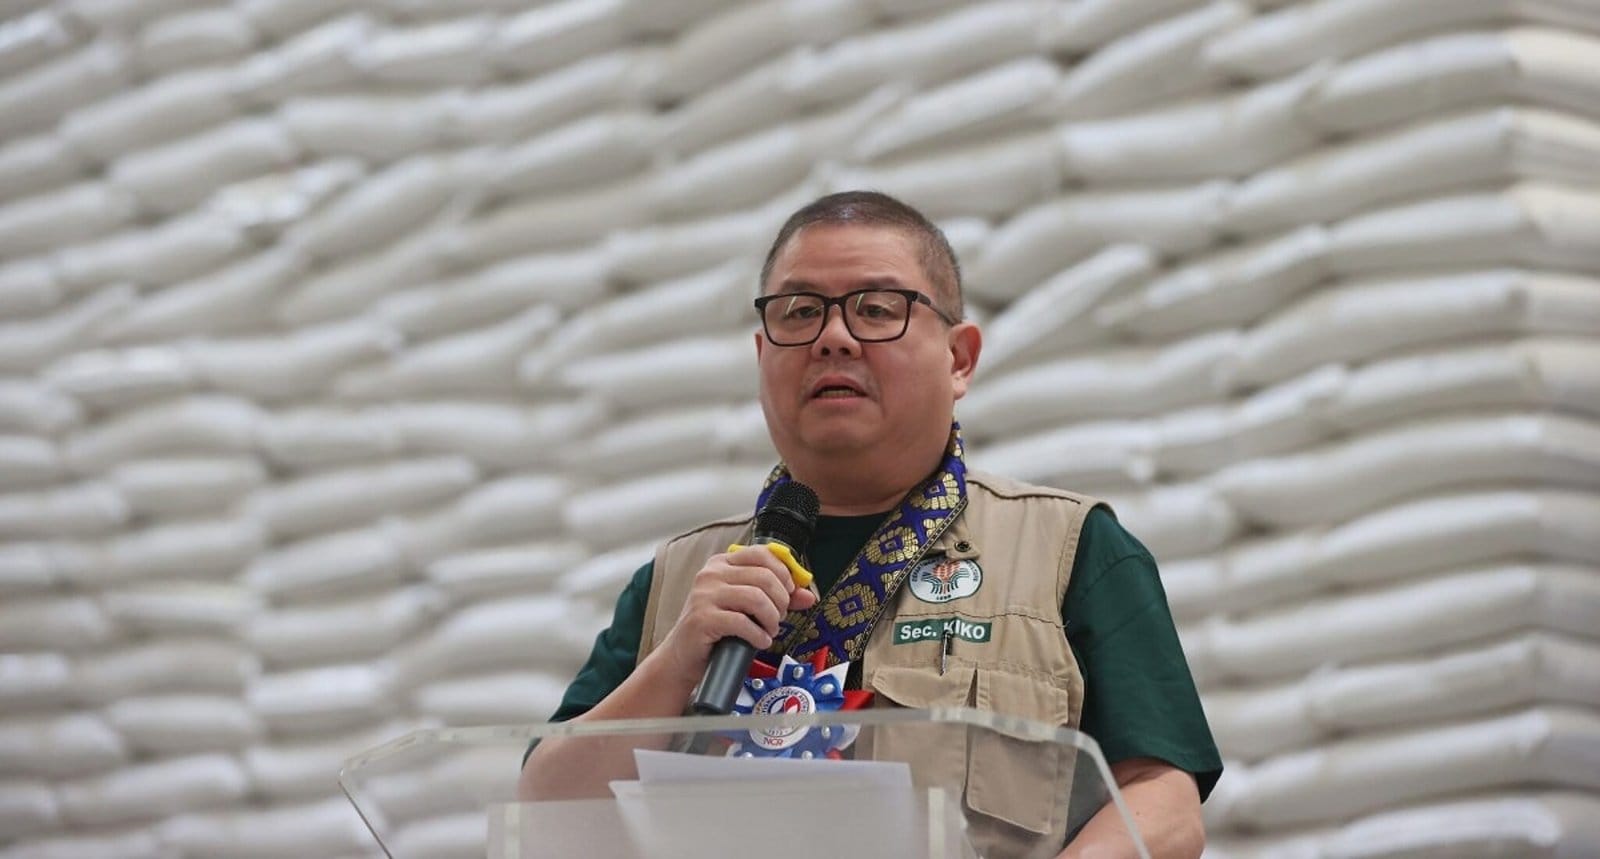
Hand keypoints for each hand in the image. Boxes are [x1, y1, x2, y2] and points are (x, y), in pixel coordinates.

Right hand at [654, 545, 818, 688]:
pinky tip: (760, 641)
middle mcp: (711, 574)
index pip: (762, 554)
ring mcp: (704, 595)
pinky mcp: (702, 619)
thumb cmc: (716, 629)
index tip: (789, 593)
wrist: (683, 656)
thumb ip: (776, 597)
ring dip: (772, 619)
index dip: (784, 573)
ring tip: (770, 630)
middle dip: (781, 600)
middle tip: (779, 617)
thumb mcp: (746, 607)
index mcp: (722, 563)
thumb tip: (808, 595)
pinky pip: (742, 622)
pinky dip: (758, 635)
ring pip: (756, 598)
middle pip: (764, 577)